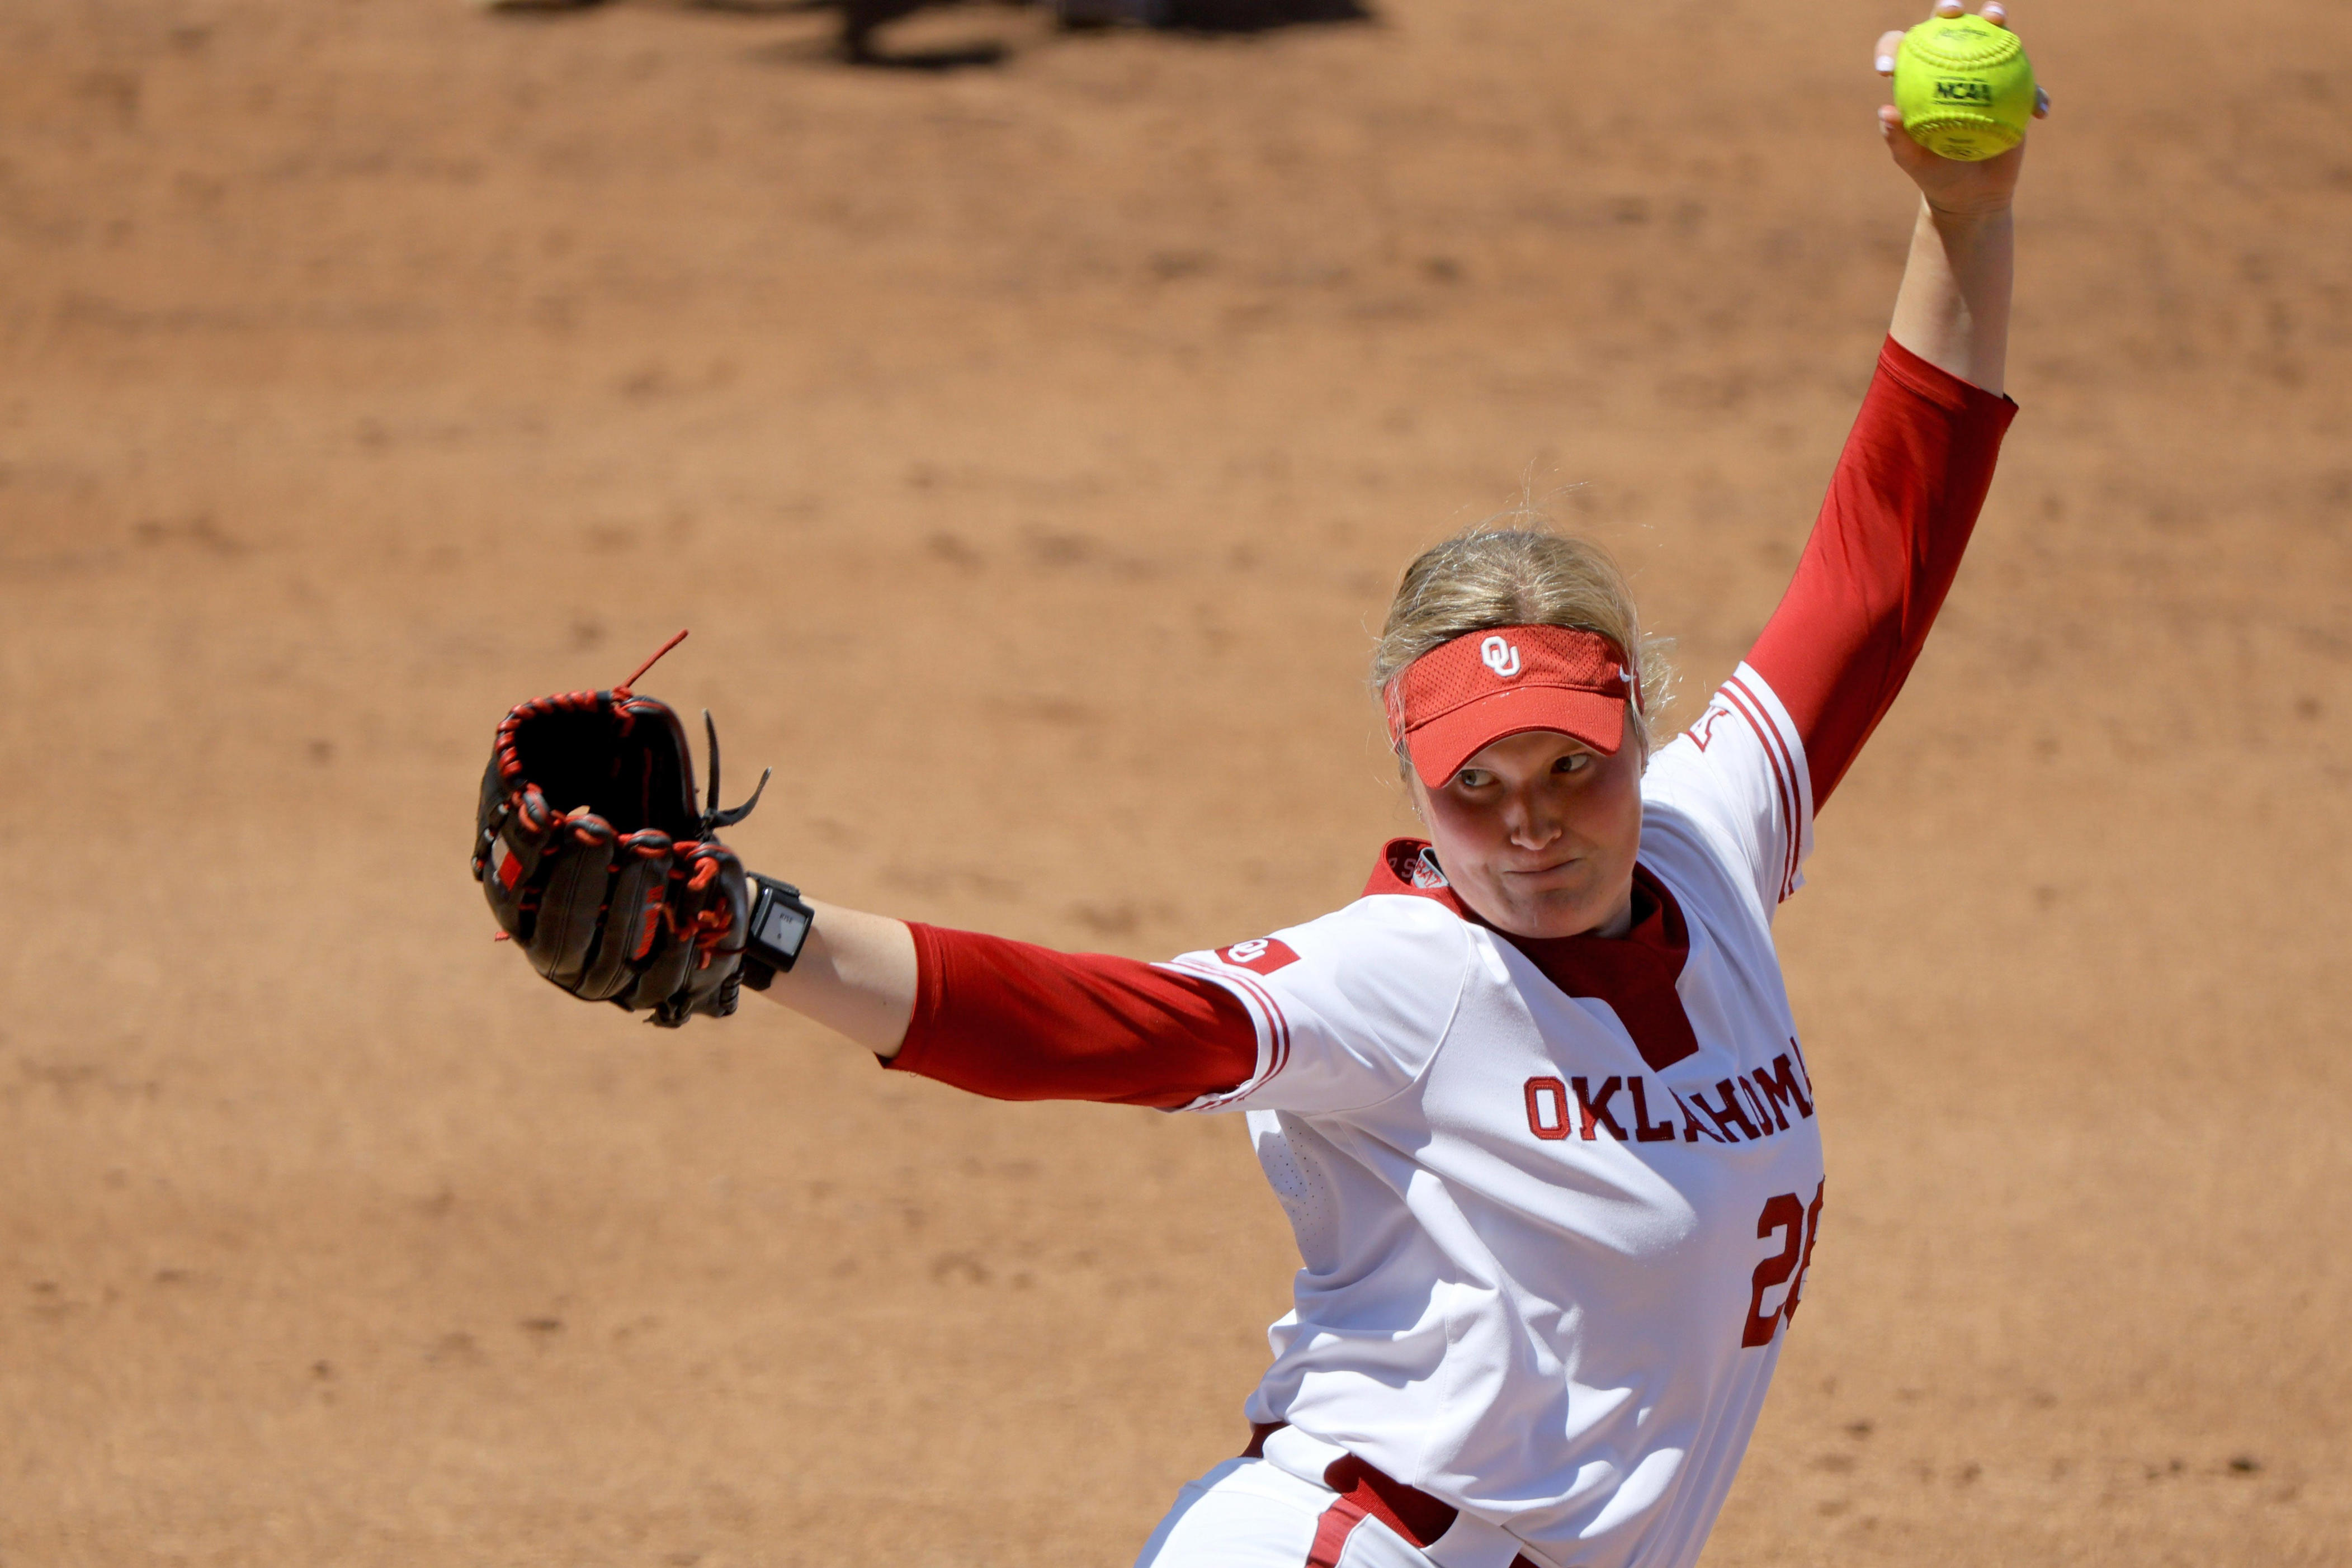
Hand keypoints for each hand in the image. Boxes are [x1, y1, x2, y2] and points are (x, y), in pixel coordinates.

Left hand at [1874, 0, 2047, 217]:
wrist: (1971, 192)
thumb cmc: (1935, 174)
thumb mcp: (1914, 162)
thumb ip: (1897, 138)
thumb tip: (1886, 111)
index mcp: (1920, 79)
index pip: (1901, 52)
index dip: (1891, 47)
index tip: (1887, 68)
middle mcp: (1952, 66)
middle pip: (1949, 27)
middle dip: (1948, 8)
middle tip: (1951, 13)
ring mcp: (1986, 71)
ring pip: (1993, 35)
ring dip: (1996, 19)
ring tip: (1997, 21)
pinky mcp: (2016, 86)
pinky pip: (2029, 82)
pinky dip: (2035, 94)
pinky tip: (2038, 110)